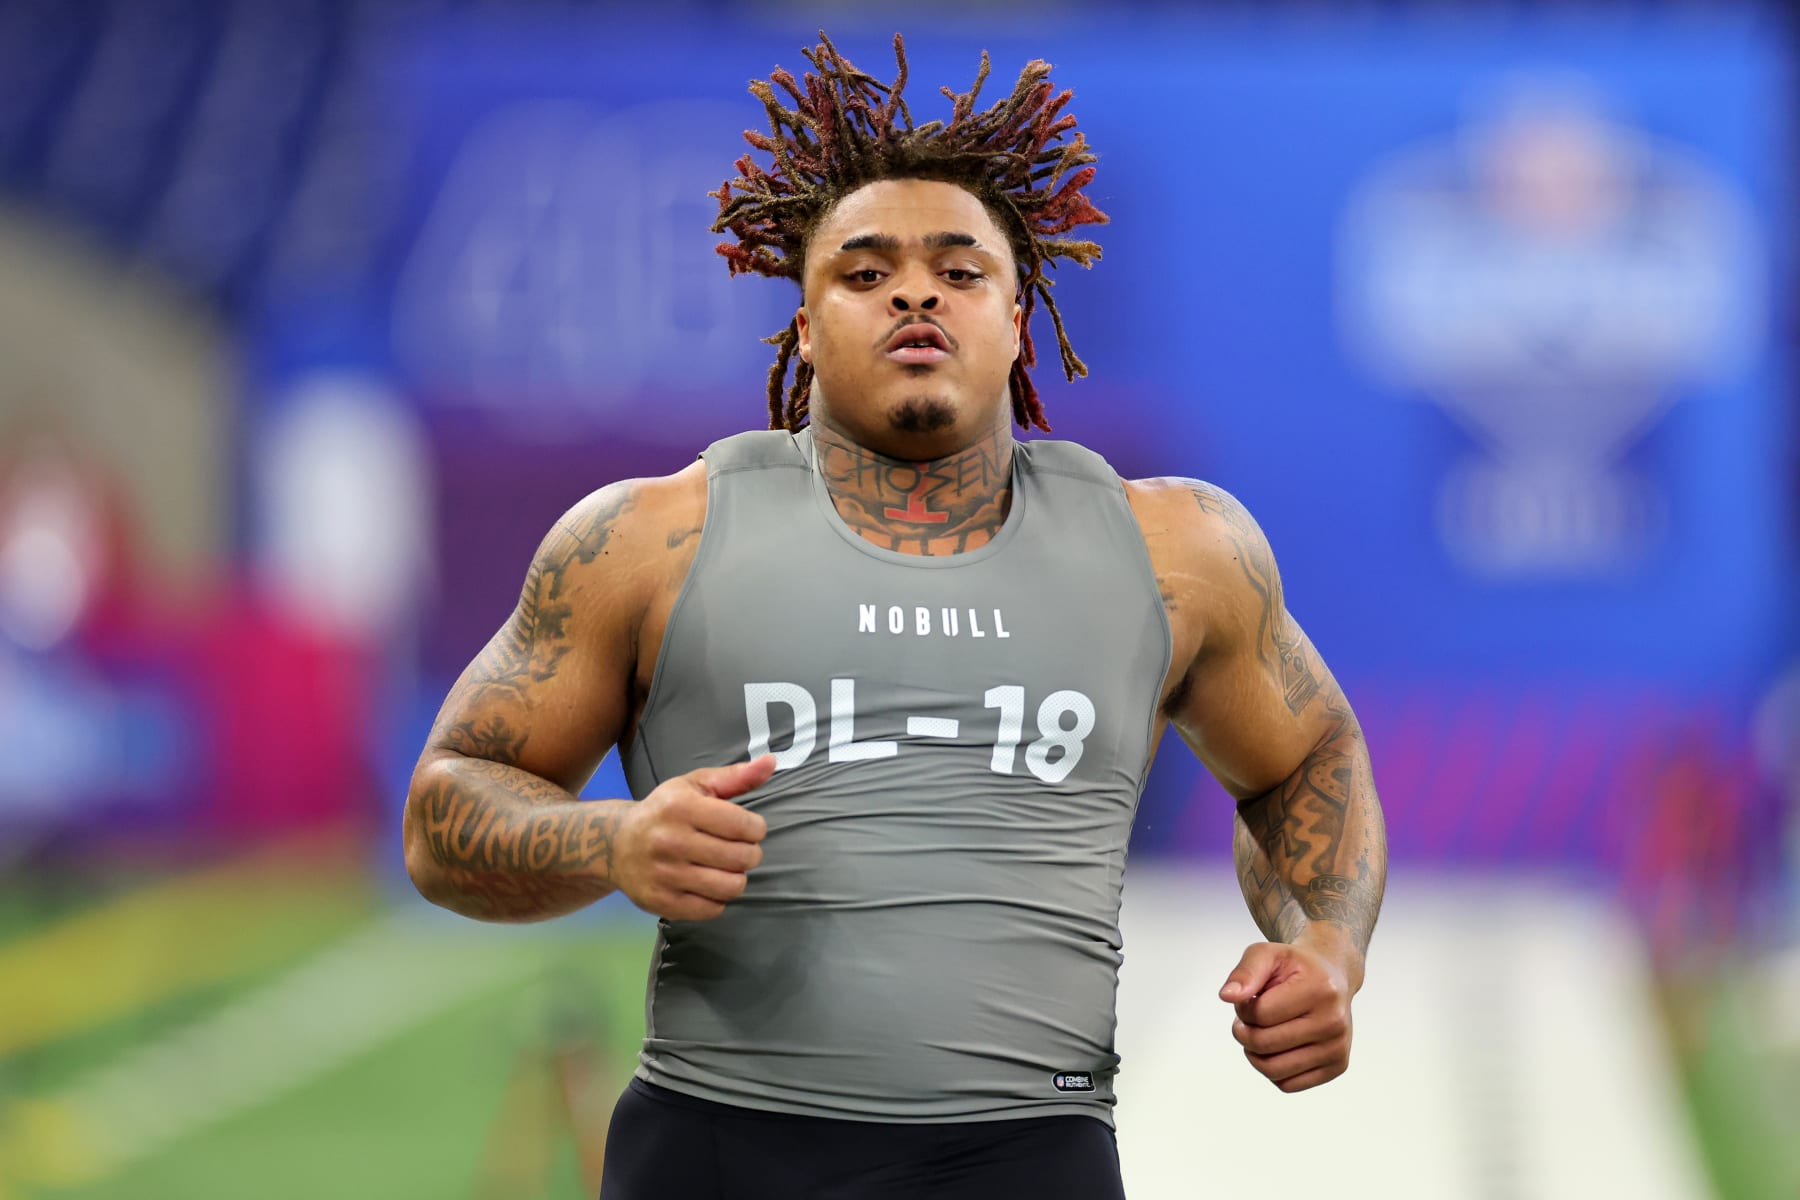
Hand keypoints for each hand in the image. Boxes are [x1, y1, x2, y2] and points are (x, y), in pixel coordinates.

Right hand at [613, 755, 774, 920]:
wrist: (616, 844)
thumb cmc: (666, 810)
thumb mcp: (696, 785)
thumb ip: (736, 776)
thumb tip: (771, 761)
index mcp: (680, 807)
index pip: (743, 826)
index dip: (757, 829)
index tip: (749, 828)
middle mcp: (669, 840)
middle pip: (741, 858)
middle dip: (750, 854)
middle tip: (739, 849)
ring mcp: (663, 874)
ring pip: (730, 887)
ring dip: (736, 878)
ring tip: (725, 867)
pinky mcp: (660, 901)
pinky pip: (712, 909)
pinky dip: (718, 899)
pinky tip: (707, 884)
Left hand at [1219, 934, 1354, 1092]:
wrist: (1332, 976)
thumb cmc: (1295, 967)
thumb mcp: (1267, 954)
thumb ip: (1245, 972)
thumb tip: (1227, 996)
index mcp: (1320, 990)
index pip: (1260, 1014)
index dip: (1243, 1008)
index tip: (1250, 999)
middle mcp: (1334, 1022)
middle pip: (1264, 1044)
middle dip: (1244, 1032)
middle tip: (1249, 1019)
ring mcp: (1337, 1047)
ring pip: (1274, 1070)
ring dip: (1254, 1053)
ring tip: (1260, 1033)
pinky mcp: (1337, 1066)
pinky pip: (1288, 1085)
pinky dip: (1272, 1070)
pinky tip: (1277, 1048)